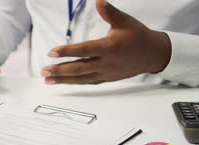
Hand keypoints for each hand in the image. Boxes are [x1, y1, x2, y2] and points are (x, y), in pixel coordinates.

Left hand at [42, 0, 170, 84]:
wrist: (154, 54)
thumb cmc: (138, 36)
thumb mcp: (125, 22)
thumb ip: (109, 12)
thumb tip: (99, 0)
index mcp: (109, 47)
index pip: (83, 50)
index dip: (66, 52)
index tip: (51, 53)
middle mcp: (106, 62)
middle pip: (78, 68)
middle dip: (59, 70)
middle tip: (44, 70)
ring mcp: (105, 73)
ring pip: (81, 78)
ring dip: (63, 79)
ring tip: (47, 79)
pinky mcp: (107, 79)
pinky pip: (88, 82)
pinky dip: (75, 82)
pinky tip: (63, 82)